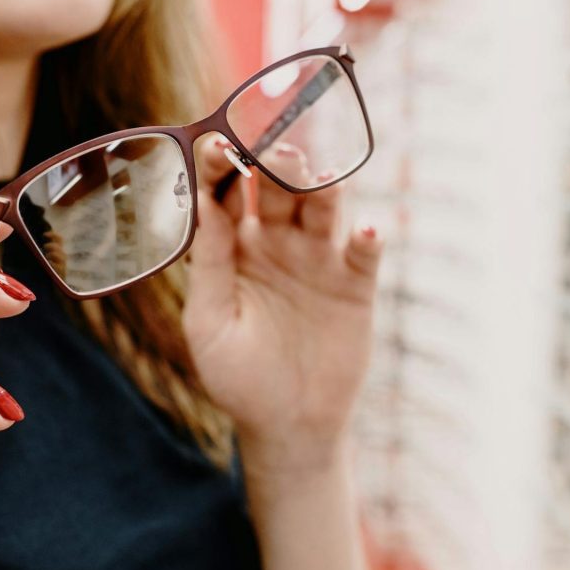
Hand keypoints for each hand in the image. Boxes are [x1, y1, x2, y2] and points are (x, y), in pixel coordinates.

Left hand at [184, 136, 382, 470]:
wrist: (287, 425)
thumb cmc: (237, 376)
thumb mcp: (210, 322)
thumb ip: (210, 264)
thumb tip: (202, 202)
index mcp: (234, 247)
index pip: (226, 193)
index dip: (222, 167)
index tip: (218, 144)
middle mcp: (276, 242)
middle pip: (276, 190)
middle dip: (274, 165)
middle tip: (274, 147)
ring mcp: (317, 258)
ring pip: (322, 209)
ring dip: (322, 189)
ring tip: (319, 178)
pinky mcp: (354, 284)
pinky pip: (363, 253)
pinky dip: (367, 239)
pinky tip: (365, 232)